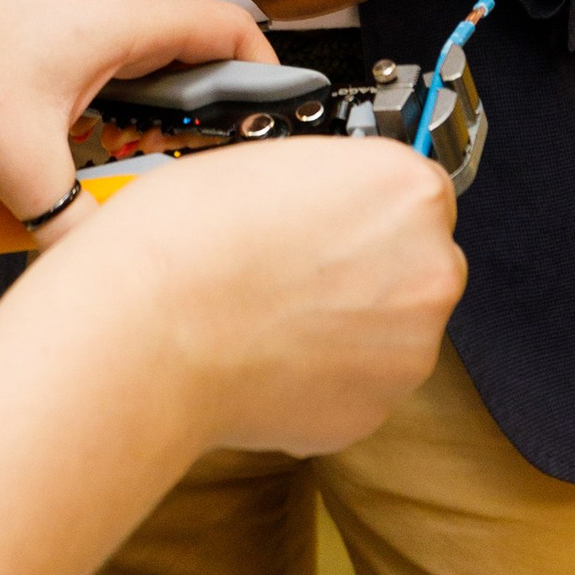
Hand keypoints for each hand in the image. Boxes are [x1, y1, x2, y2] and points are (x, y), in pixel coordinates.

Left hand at [0, 0, 272, 232]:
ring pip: (143, 87)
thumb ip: (72, 229)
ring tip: (131, 181)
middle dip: (203, 129)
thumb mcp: (21, 160)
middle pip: (194, 70)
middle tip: (198, 180)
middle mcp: (112, 16)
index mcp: (131, 19)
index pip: (237, 34)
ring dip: (146, 136)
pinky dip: (102, 132)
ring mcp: (76, 32)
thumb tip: (103, 276)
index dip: (270, 82)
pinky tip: (76, 172)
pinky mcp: (42, 52)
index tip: (280, 136)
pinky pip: (99, 94)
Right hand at [83, 137, 464, 455]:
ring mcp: (408, 350)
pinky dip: (322, 376)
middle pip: (416, 263)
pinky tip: (267, 355)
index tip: (335, 219)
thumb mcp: (269, 161)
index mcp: (408, 192)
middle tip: (295, 268)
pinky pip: (357, 386)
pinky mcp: (372, 413)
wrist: (145, 332)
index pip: (416, 192)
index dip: (367, 206)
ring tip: (270, 315)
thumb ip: (329, 185)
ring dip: (348, 326)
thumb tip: (333, 207)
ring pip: (390, 331)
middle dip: (367, 268)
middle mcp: (428, 271)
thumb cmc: (183, 240)